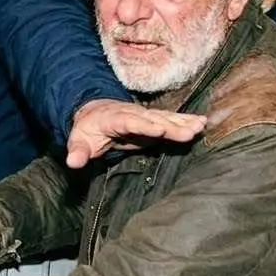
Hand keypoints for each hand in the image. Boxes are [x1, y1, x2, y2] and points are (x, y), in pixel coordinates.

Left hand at [66, 98, 205, 168]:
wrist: (97, 113)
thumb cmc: (88, 129)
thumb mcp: (79, 140)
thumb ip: (77, 151)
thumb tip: (72, 162)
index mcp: (114, 118)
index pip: (130, 122)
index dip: (144, 125)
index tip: (159, 130)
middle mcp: (133, 114)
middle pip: (154, 119)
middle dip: (172, 125)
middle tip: (191, 130)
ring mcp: (146, 116)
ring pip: (166, 118)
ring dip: (183, 122)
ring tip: (200, 125)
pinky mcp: (155, 121)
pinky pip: (171, 120)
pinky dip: (186, 121)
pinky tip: (202, 123)